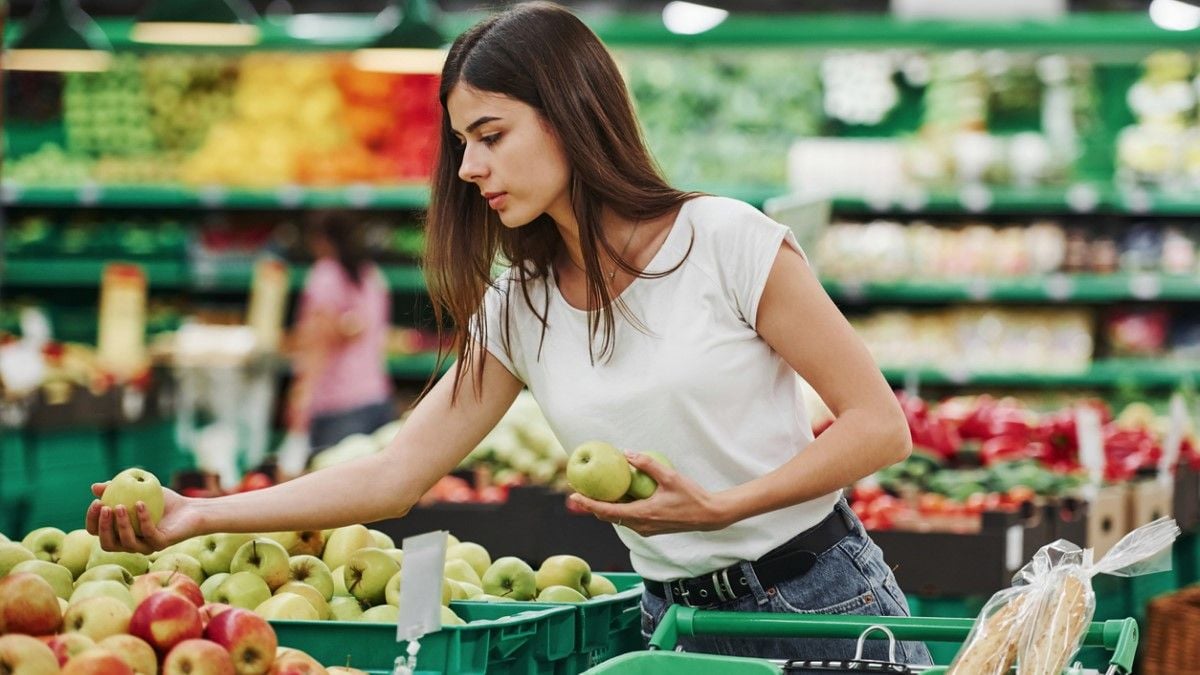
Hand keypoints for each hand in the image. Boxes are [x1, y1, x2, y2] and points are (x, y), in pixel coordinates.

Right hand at [85, 482, 199, 553]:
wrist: (190, 509)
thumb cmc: (161, 500)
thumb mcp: (137, 489)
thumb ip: (116, 488)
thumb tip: (94, 487)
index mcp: (119, 533)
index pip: (97, 532)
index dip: (92, 520)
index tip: (96, 502)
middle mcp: (129, 543)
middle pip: (107, 543)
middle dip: (103, 527)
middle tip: (105, 507)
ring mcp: (145, 546)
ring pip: (126, 543)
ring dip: (121, 524)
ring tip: (121, 505)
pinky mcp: (160, 544)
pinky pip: (148, 534)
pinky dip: (143, 519)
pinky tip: (141, 504)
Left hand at [569, 452, 731, 536]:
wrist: (709, 516)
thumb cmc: (691, 496)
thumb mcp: (670, 476)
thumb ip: (648, 464)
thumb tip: (627, 452)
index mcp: (642, 515)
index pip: (607, 511)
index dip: (588, 503)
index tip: (574, 495)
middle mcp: (640, 526)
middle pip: (608, 517)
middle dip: (592, 505)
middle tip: (578, 490)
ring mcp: (645, 529)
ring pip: (618, 519)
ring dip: (605, 508)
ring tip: (594, 493)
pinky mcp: (651, 529)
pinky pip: (628, 519)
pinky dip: (619, 509)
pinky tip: (619, 497)